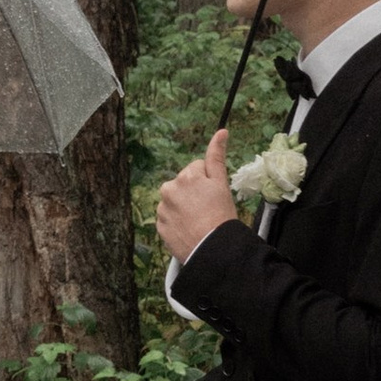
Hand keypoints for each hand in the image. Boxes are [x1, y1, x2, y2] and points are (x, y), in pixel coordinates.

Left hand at [154, 127, 240, 263]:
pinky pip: (169, 219)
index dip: (208, 182)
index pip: (197, 170)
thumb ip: (217, 156)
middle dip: (193, 193)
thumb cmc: (221, 215)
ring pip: (175, 202)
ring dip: (184, 208)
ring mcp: (162, 209)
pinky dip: (177, 223)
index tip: (213, 196)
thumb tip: (221, 131)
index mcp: (185, 176)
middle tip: (207, 209)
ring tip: (198, 222)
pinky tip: (189, 230)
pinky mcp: (159, 226)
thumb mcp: (222, 184)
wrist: (213, 248)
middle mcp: (169, 189)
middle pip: (183, 185)